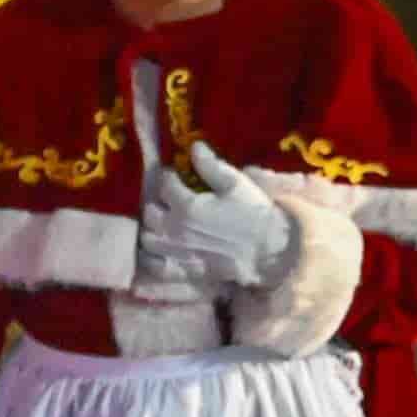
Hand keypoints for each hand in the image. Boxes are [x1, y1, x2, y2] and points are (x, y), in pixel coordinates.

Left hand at [141, 142, 294, 291]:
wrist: (269, 250)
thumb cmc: (254, 213)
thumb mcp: (235, 184)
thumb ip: (210, 166)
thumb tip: (194, 146)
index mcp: (186, 205)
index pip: (164, 185)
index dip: (168, 177)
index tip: (173, 175)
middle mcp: (174, 228)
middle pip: (150, 212)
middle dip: (157, 202)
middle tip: (167, 200)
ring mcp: (176, 251)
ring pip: (147, 238)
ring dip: (151, 228)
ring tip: (162, 223)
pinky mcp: (183, 270)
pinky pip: (156, 266)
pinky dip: (152, 258)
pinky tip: (159, 251)